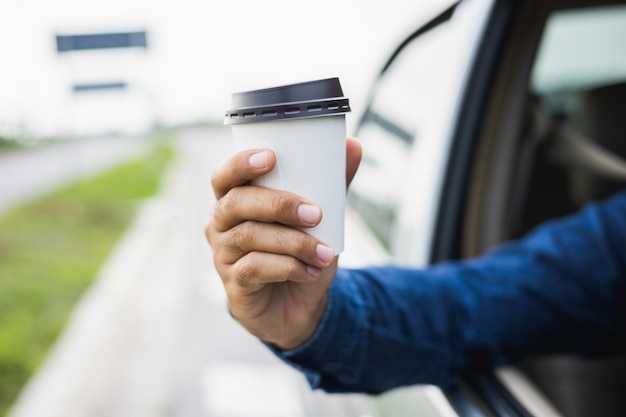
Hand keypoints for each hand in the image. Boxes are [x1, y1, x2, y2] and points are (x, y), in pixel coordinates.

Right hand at [205, 138, 361, 348]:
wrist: (300, 305)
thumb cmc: (301, 253)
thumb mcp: (321, 219)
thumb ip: (332, 184)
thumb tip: (353, 145)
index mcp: (235, 201)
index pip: (224, 176)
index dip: (240, 163)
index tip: (272, 157)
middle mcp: (221, 225)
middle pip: (236, 203)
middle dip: (279, 204)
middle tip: (316, 214)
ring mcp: (223, 256)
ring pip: (250, 236)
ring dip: (294, 242)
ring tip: (324, 252)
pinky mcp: (234, 285)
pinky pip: (255, 268)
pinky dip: (289, 267)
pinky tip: (311, 271)